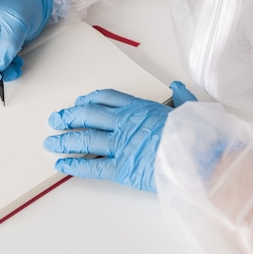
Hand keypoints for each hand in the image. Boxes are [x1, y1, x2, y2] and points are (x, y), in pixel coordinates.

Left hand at [44, 81, 195, 191]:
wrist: (202, 159)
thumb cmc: (197, 135)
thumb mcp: (190, 109)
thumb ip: (181, 96)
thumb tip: (177, 85)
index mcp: (140, 108)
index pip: (107, 99)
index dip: (90, 100)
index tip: (79, 102)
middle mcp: (125, 123)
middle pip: (89, 116)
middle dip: (69, 117)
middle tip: (55, 119)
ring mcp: (121, 145)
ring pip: (85, 139)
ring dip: (65, 140)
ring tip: (50, 142)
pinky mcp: (122, 168)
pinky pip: (92, 166)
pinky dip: (74, 164)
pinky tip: (61, 164)